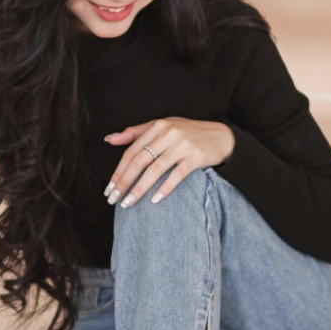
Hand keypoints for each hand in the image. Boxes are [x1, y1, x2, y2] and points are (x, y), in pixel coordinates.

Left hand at [103, 118, 234, 208]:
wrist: (222, 136)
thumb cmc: (188, 133)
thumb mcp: (162, 127)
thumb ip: (135, 133)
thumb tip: (109, 139)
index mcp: (157, 126)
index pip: (131, 152)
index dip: (118, 171)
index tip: (109, 189)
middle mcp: (168, 133)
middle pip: (140, 161)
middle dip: (124, 182)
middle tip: (114, 199)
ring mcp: (182, 145)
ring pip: (155, 170)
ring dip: (140, 188)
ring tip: (129, 203)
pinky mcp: (196, 157)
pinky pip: (177, 175)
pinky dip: (165, 188)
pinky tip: (154, 200)